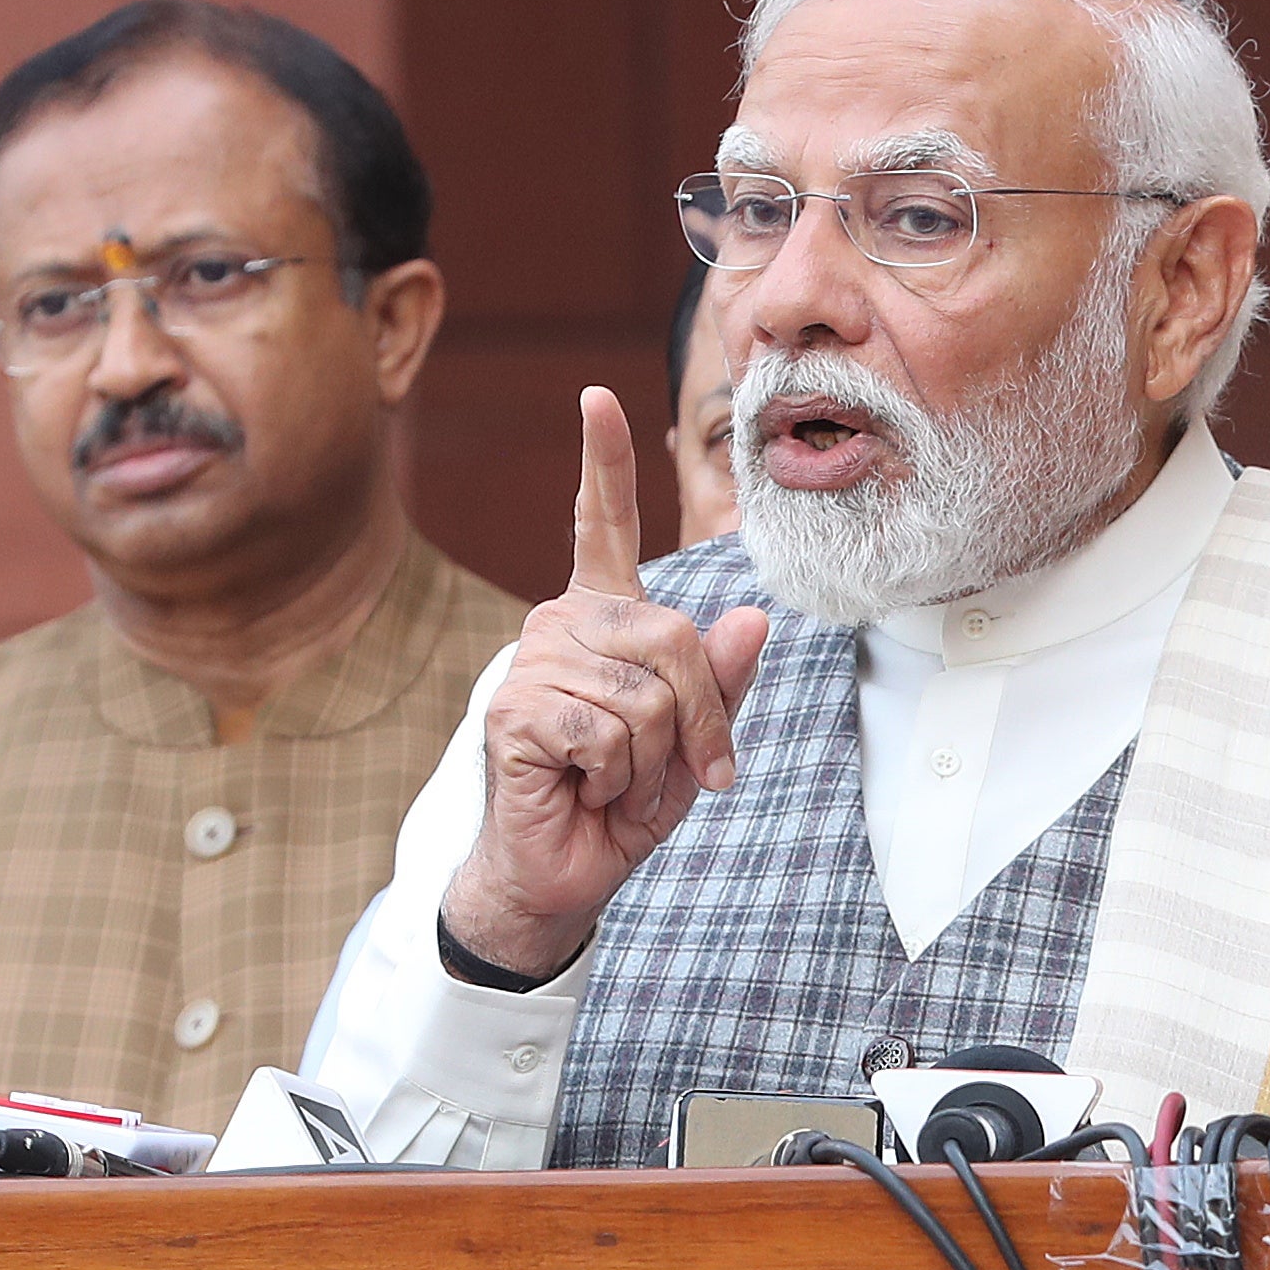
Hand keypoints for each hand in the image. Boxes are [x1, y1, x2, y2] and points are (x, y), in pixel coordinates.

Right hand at [443, 387, 772, 978]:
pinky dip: (616, 778)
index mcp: (603, 617)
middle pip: (672, 637)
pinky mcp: (516, 708)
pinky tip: (585, 789)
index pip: (599, 525)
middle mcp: (562, 623)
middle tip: (685, 772)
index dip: (603, 462)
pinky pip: (608, 731)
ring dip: (653, 759)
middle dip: (699, 717)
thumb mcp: (694, 742)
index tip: (597, 396)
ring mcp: (533, 662)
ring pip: (645, 694)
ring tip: (614, 781)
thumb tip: (753, 617)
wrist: (564, 872)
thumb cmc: (624, 802)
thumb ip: (723, 682)